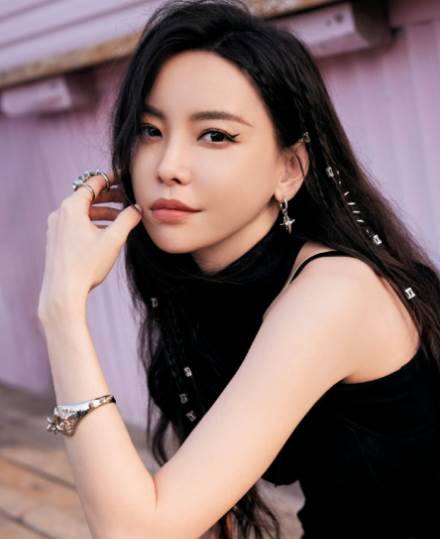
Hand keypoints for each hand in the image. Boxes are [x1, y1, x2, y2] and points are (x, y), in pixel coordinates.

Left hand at [38, 171, 142, 318]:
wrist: (63, 291)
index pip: (92, 184)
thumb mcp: (113, 239)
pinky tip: (104, 233)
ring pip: (82, 212)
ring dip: (101, 212)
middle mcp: (60, 214)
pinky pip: (75, 224)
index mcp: (71, 208)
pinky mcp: (55, 240)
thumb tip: (138, 209)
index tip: (121, 178)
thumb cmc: (87, 264)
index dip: (109, 179)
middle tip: (125, 199)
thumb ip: (128, 220)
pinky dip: (91, 223)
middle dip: (108, 198)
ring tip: (119, 219)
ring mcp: (55, 227)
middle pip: (86, 197)